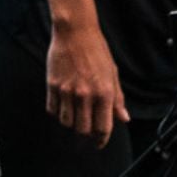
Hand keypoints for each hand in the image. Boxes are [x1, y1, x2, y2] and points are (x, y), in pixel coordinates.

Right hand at [45, 25, 129, 147]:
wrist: (75, 32)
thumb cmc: (96, 50)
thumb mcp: (113, 74)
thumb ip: (117, 99)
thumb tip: (123, 118)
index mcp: (104, 93)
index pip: (103, 127)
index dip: (101, 140)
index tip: (99, 144)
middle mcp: (85, 95)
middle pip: (82, 130)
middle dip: (85, 136)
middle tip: (86, 135)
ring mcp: (67, 91)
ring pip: (66, 122)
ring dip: (71, 125)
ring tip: (75, 120)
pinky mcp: (52, 85)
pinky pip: (52, 110)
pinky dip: (57, 114)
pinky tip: (62, 109)